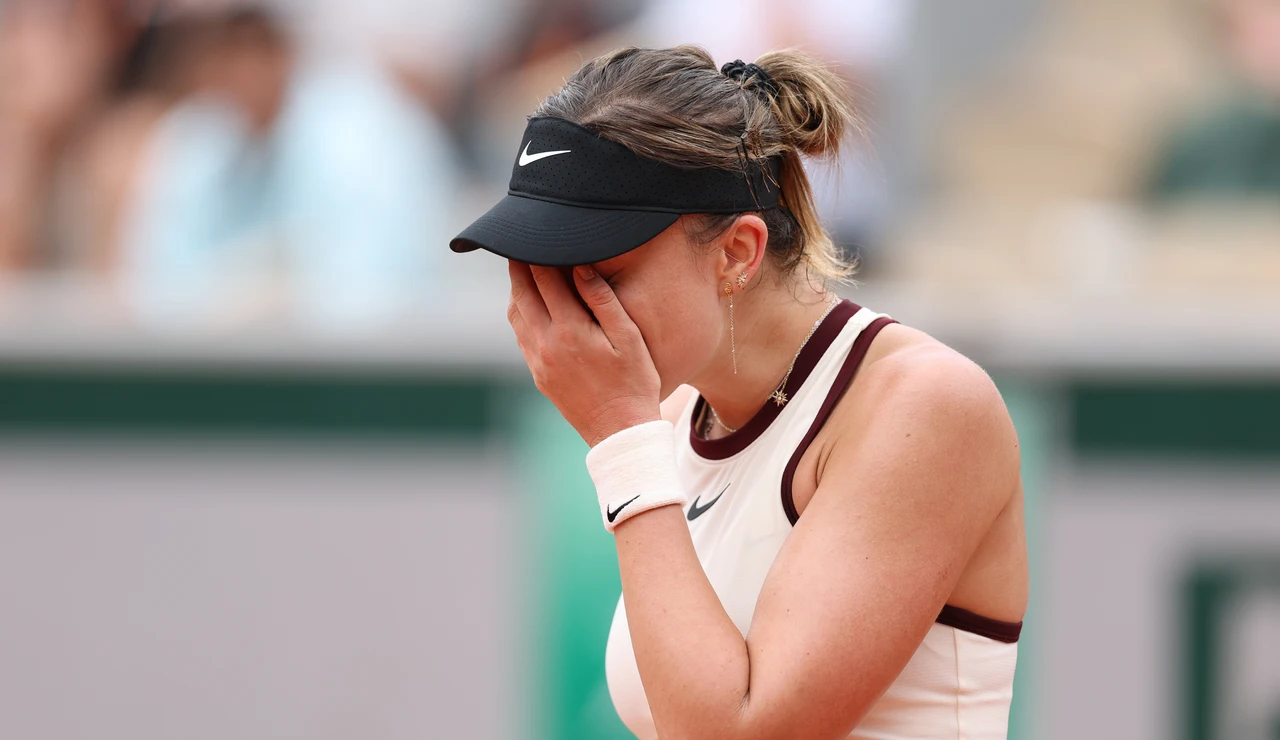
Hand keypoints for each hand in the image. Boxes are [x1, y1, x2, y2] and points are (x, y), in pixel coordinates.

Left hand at [507, 261, 660, 446]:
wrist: (621, 431)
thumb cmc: (635, 381)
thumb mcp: (628, 337)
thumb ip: (602, 299)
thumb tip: (581, 266)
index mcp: (569, 330)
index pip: (544, 279)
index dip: (538, 254)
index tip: (537, 234)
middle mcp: (546, 344)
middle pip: (522, 294)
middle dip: (519, 267)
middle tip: (519, 244)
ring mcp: (539, 362)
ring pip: (516, 316)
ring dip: (517, 290)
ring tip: (523, 270)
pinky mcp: (539, 376)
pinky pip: (521, 337)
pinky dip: (520, 314)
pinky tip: (531, 306)